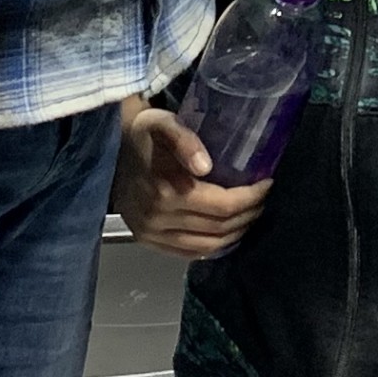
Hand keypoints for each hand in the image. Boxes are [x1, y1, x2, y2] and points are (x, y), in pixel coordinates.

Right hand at [112, 103, 273, 257]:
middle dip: (247, 216)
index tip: (267, 184)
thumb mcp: (163, 123)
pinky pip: (187, 253)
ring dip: (234, 234)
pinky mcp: (146, 240)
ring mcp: (151, 234)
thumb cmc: (144, 133)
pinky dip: (212, 247)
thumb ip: (184, 140)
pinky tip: (226, 233)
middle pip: (218, 229)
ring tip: (249, 215)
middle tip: (262, 199)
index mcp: (166, 192)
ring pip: (206, 246)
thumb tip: (206, 166)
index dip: (250, 198)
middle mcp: (159, 219)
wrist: (110, 146)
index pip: (222, 207)